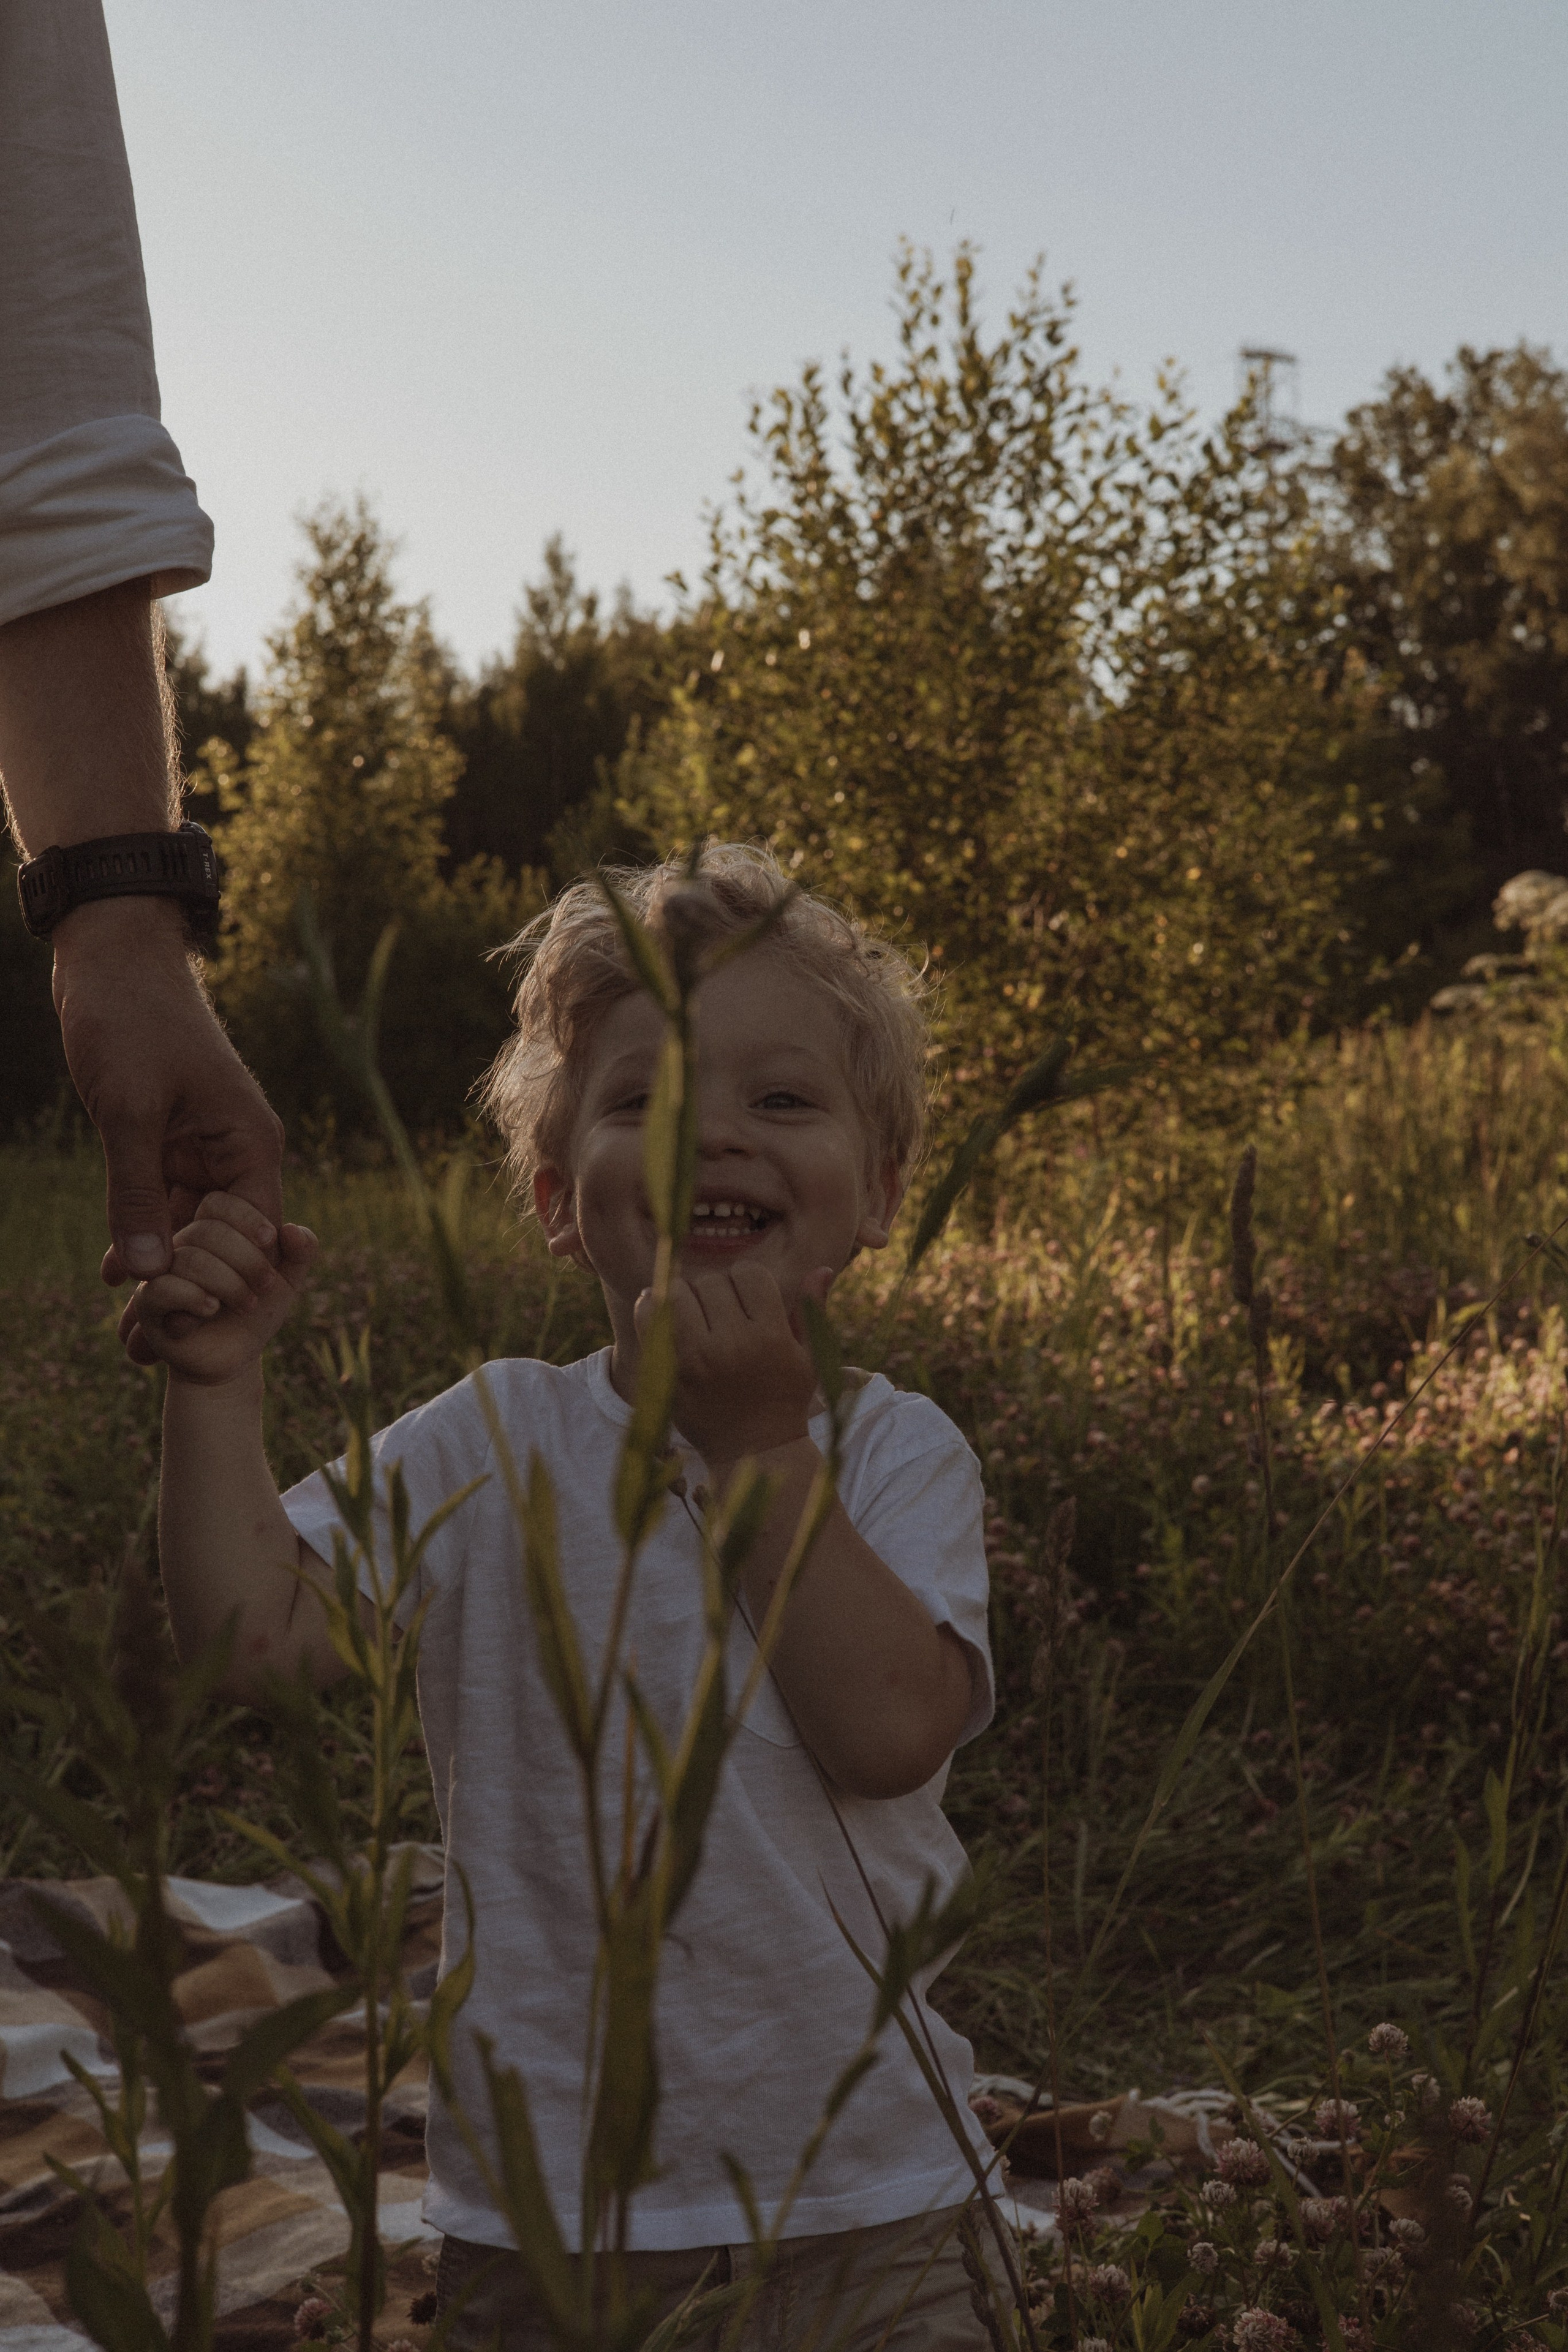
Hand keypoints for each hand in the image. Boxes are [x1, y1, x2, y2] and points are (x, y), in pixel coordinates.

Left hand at [51, 901, 284, 1331]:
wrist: (110, 954)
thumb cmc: (129, 1020)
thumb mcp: (128, 1110)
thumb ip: (133, 1191)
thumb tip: (143, 1273)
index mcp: (250, 1143)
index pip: (254, 1237)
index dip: (223, 1287)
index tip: (182, 1329)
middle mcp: (235, 1150)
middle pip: (221, 1239)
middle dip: (188, 1288)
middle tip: (143, 1341)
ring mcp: (201, 1145)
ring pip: (186, 1223)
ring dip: (157, 1264)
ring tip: (125, 1322)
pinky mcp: (167, 1137)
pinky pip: (160, 1199)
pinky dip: (139, 1230)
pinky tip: (112, 1270)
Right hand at [124, 1192, 316, 1386]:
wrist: (232, 1357)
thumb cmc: (256, 1312)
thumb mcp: (287, 1280)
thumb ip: (301, 1251)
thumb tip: (292, 1230)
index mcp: (209, 1229)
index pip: (217, 1203)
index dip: (247, 1219)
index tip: (271, 1243)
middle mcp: (180, 1244)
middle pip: (206, 1230)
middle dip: (247, 1259)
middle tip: (265, 1286)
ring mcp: (159, 1271)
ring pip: (189, 1259)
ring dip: (228, 1284)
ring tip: (246, 1304)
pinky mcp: (148, 1303)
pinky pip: (163, 1288)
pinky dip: (195, 1298)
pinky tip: (212, 1309)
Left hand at [638, 1261, 834, 1467]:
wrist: (753, 1451)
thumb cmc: (786, 1399)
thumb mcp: (809, 1358)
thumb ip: (812, 1310)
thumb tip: (822, 1267)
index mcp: (771, 1336)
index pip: (749, 1273)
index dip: (747, 1281)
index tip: (747, 1300)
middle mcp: (733, 1345)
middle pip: (711, 1281)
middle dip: (716, 1292)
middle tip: (721, 1315)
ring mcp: (696, 1358)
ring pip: (677, 1292)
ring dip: (684, 1297)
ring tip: (693, 1315)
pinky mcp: (668, 1371)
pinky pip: (648, 1317)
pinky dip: (650, 1307)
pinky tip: (662, 1314)